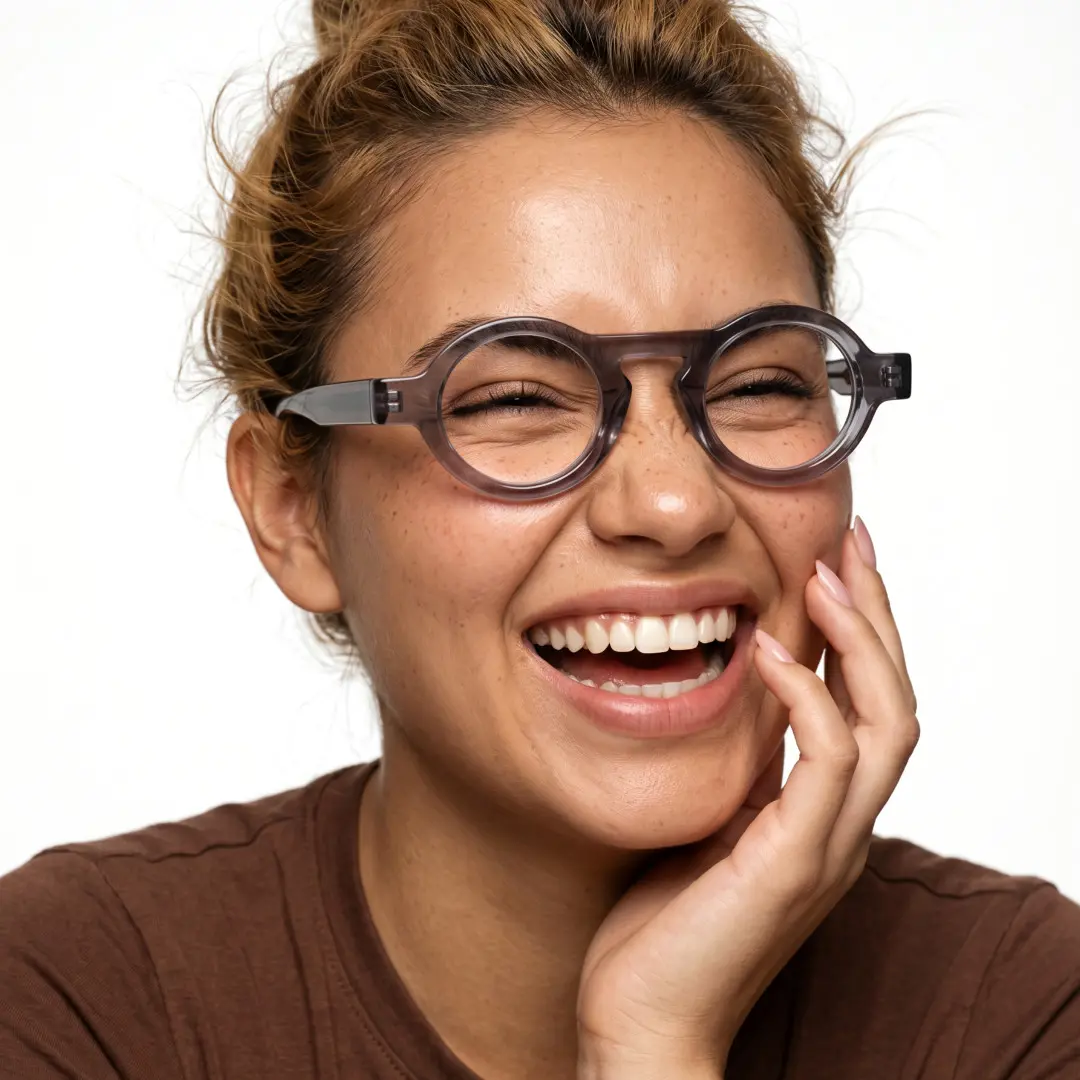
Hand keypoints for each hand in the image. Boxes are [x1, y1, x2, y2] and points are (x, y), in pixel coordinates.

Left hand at [575, 521, 919, 1079]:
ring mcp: (827, 845)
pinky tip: (772, 651)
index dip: (860, 629)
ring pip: (886, 722)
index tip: (835, 559)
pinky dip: (809, 698)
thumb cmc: (662, 922)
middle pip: (895, 698)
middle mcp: (840, 824)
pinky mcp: (793, 862)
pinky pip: (829, 762)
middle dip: (877, 614)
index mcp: (820, 812)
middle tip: (853, 539)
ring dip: (861, 640)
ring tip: (826, 573)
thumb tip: (728, 691)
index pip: (865, 702)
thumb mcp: (703, 816)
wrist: (643, 1019)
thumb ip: (734, 764)